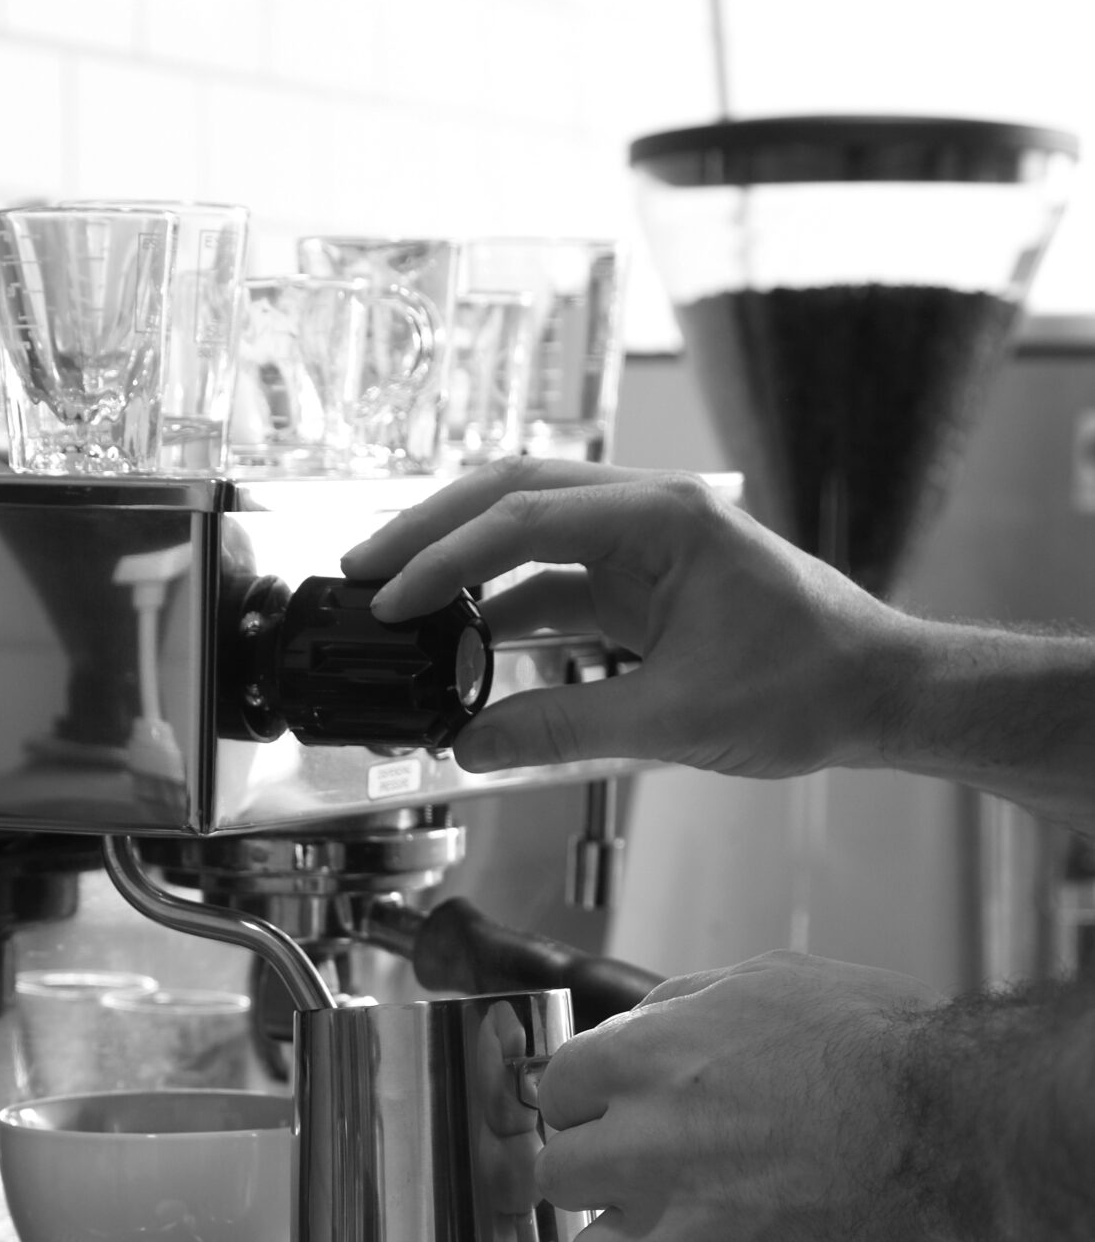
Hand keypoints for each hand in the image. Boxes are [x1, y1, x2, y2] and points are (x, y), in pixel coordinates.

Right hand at [339, 459, 925, 780]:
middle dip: (431, 532)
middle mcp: (648, 515)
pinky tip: (463, 648)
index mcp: (662, 519)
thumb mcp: (675, 719)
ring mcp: (643, 547)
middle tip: (364, 572)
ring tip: (398, 607)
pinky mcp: (643, 586)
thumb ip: (561, 728)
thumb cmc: (809, 685)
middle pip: (512, 497)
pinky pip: (555, 585)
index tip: (391, 597)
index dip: (445, 559)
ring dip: (462, 570)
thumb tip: (471, 743)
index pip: (524, 519)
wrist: (877, 692)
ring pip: (527, 536)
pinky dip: (503, 612)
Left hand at [531, 951, 959, 1241]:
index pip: (555, 1092)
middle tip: (652, 1171)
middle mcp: (639, 1144)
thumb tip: (639, 1024)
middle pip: (560, 1175)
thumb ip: (682, 1005)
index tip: (615, 1115)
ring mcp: (672, 1227)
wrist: (948, 1128)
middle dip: (600, 1173)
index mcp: (641, 1061)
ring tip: (679, 1228)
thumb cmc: (875, 1046)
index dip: (589, 1105)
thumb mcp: (767, 980)